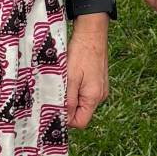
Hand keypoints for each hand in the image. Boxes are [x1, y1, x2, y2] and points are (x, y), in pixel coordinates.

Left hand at [65, 12, 110, 128]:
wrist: (92, 33)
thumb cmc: (81, 53)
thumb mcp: (70, 78)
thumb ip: (68, 100)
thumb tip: (64, 118)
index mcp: (94, 98)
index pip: (80, 122)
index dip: (66, 118)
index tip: (56, 106)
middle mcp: (100, 96)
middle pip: (81, 113)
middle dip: (68, 106)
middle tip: (57, 90)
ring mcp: (100, 88)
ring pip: (82, 102)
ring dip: (71, 96)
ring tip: (65, 80)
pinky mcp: (98, 81)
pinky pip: (85, 92)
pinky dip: (77, 88)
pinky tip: (72, 75)